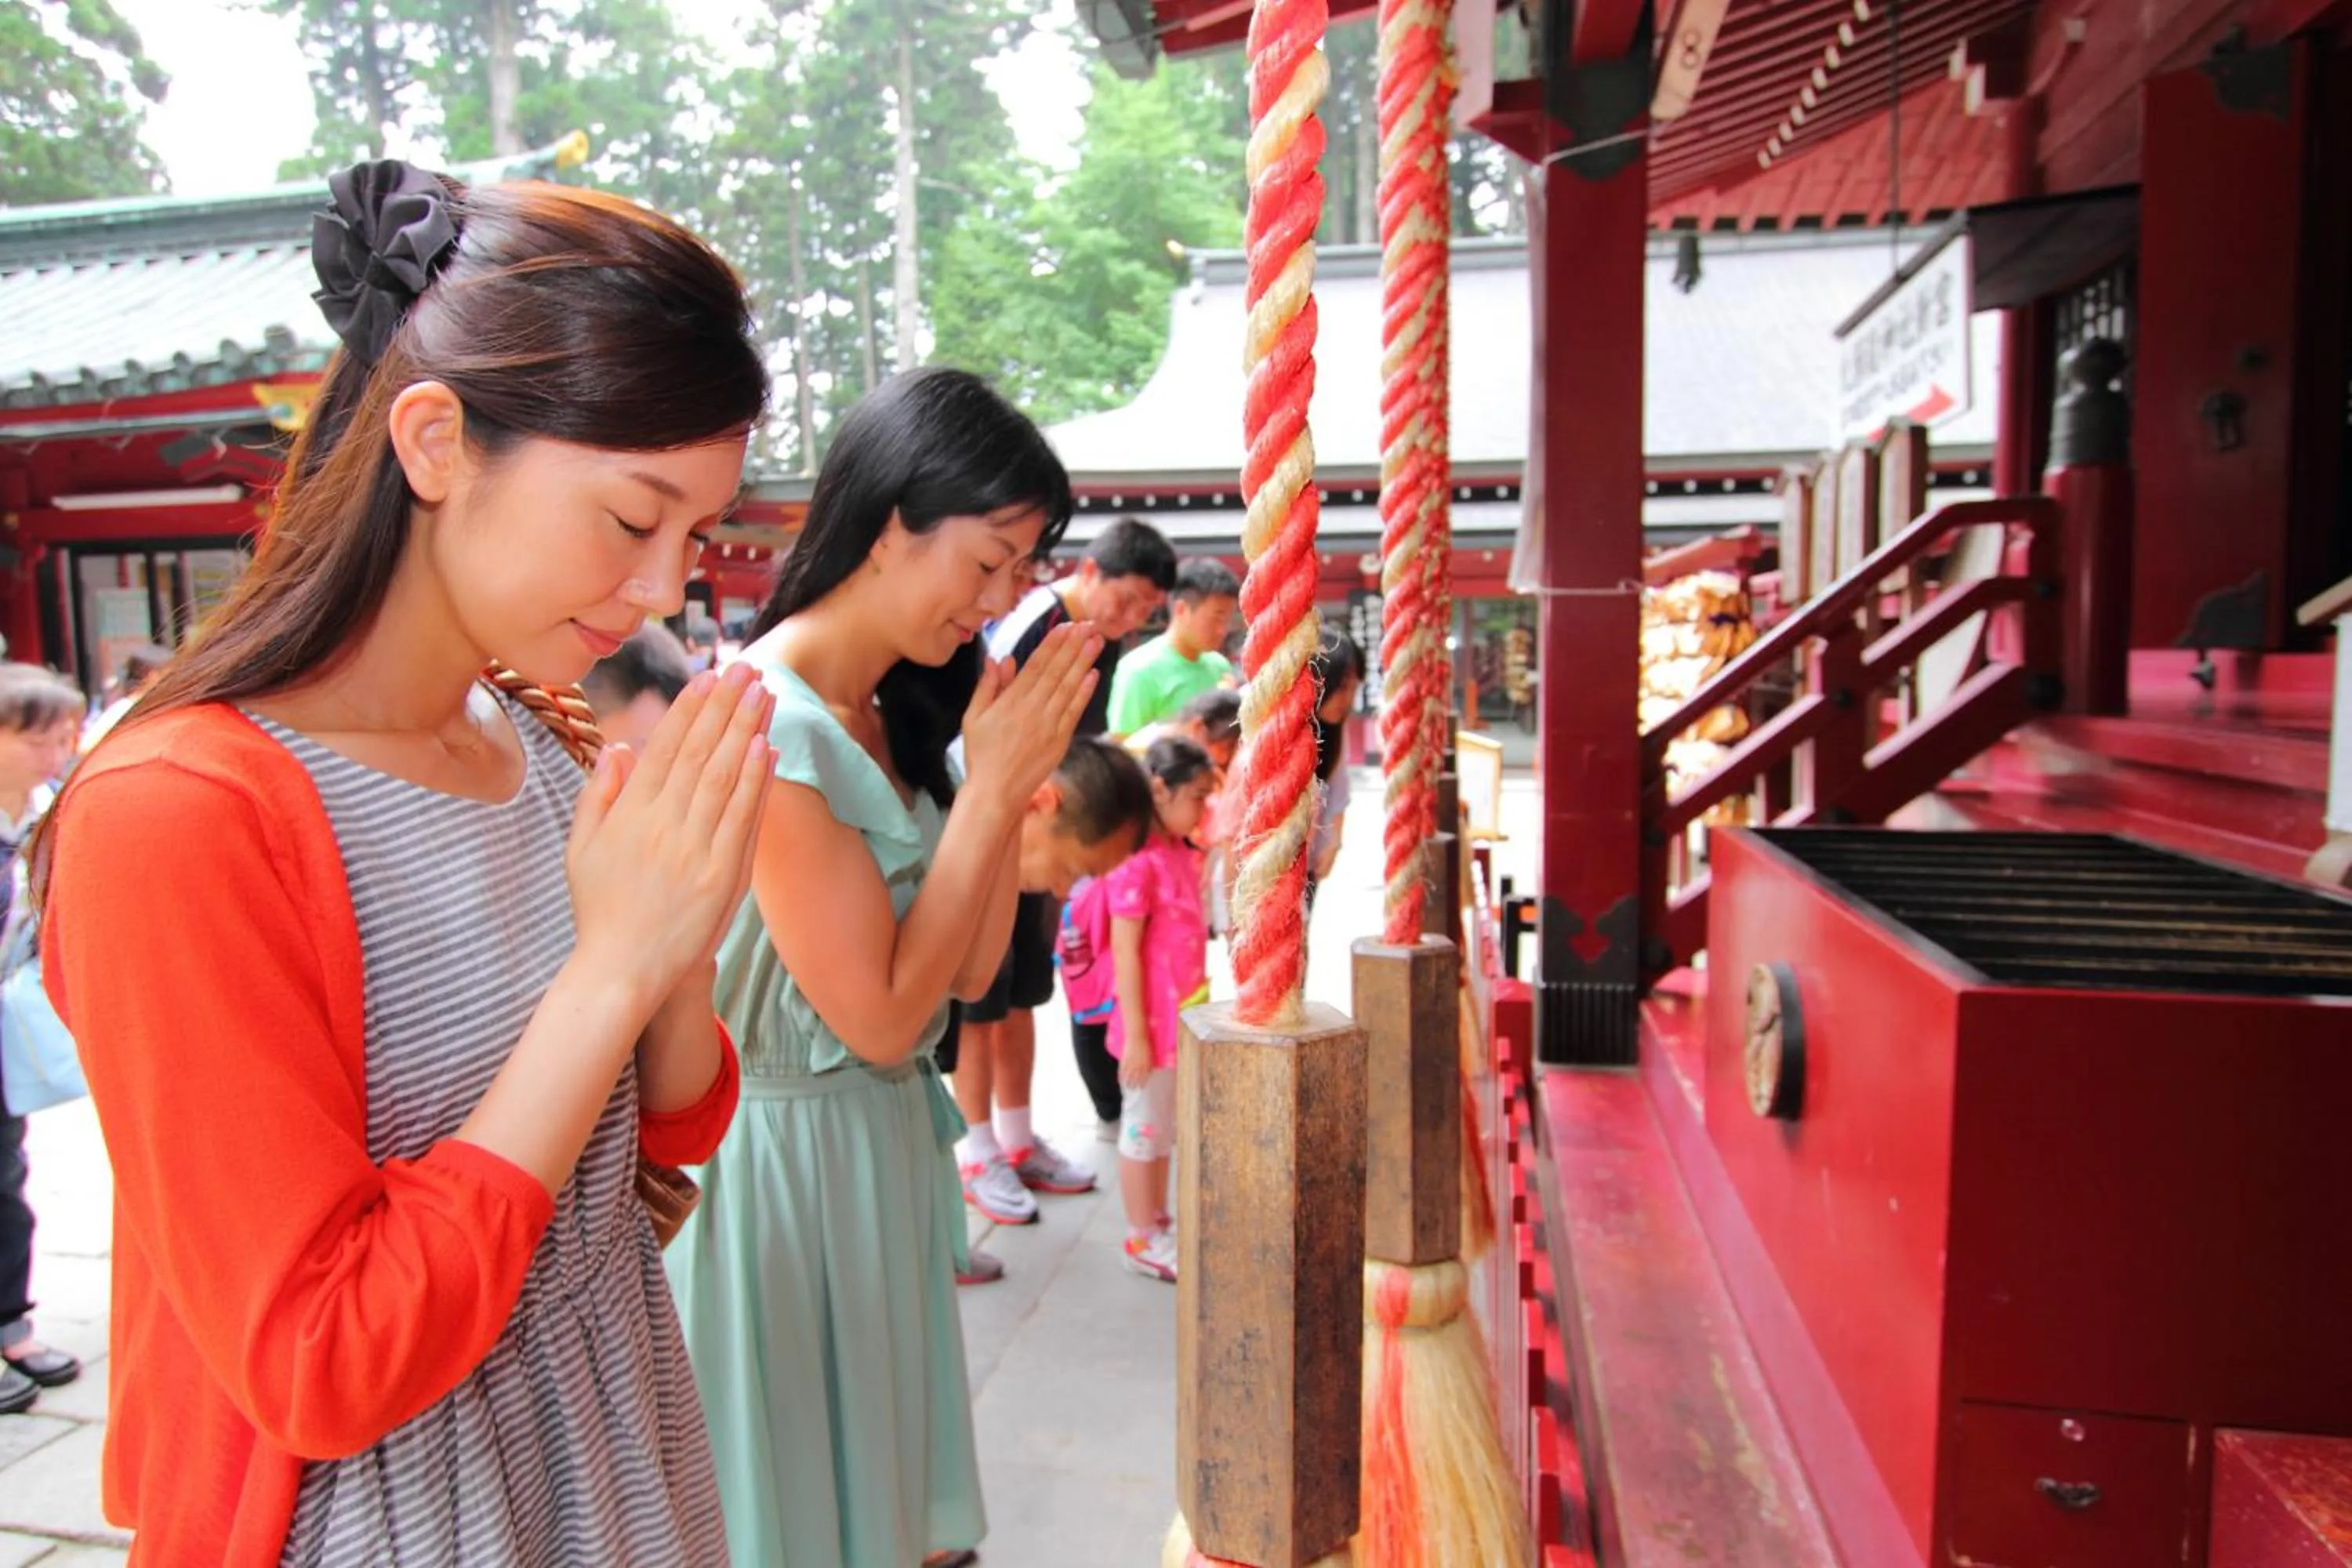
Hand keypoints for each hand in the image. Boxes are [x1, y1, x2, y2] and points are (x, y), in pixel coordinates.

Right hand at [567, 664, 771, 1006]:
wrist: (621, 971)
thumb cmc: (600, 909)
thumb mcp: (581, 848)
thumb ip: (598, 795)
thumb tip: (619, 747)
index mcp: (629, 814)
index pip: (665, 747)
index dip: (689, 708)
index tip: (708, 675)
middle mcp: (662, 825)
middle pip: (701, 752)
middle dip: (726, 706)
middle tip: (747, 668)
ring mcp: (695, 850)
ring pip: (726, 778)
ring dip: (747, 731)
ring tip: (765, 694)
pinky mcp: (721, 877)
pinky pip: (742, 819)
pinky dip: (757, 782)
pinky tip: (767, 749)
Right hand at [958, 622, 1101, 808]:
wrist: (996, 792)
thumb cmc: (981, 755)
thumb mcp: (973, 718)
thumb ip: (987, 687)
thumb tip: (1000, 659)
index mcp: (1009, 701)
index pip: (1035, 665)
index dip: (1052, 644)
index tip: (1065, 626)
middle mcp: (1031, 710)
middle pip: (1056, 671)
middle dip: (1073, 646)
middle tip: (1088, 625)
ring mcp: (1048, 725)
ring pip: (1068, 687)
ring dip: (1083, 662)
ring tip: (1096, 641)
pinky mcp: (1059, 741)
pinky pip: (1074, 711)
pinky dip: (1084, 692)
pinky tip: (1093, 674)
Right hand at [1118, 1043, 1153, 1091]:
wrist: (1137, 1036)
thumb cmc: (1146, 1044)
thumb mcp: (1151, 1055)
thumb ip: (1150, 1063)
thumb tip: (1152, 1070)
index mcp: (1146, 1064)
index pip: (1144, 1076)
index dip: (1142, 1083)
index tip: (1141, 1087)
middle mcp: (1138, 1066)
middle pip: (1136, 1078)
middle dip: (1135, 1085)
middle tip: (1133, 1090)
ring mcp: (1131, 1063)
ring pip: (1129, 1076)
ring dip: (1128, 1083)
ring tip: (1127, 1087)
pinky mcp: (1124, 1060)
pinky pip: (1122, 1070)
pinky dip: (1121, 1076)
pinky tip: (1121, 1079)